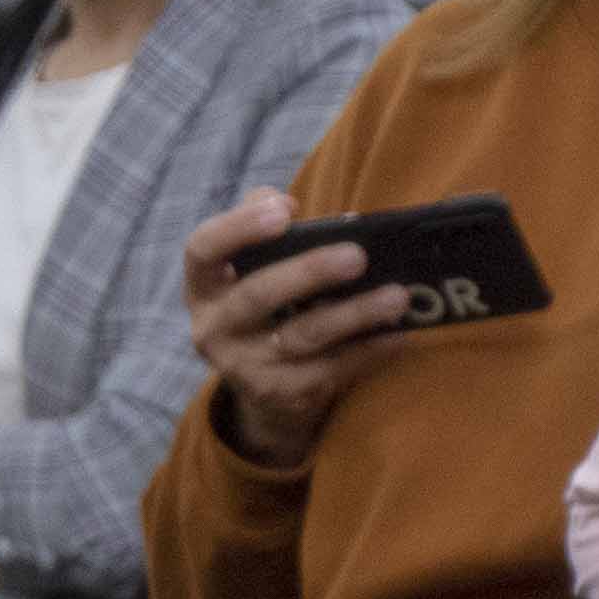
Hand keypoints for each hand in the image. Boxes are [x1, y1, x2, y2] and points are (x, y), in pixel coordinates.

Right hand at [180, 190, 407, 468]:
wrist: (260, 380)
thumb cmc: (266, 301)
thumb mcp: (253, 265)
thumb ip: (264, 228)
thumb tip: (286, 203)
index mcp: (203, 286)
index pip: (203, 249)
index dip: (238, 228)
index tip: (285, 211)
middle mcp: (213, 329)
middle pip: (257, 296)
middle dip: (309, 273)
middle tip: (357, 256)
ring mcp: (243, 367)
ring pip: (301, 337)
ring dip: (353, 314)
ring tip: (396, 296)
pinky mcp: (278, 394)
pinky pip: (328, 370)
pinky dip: (366, 351)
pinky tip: (396, 334)